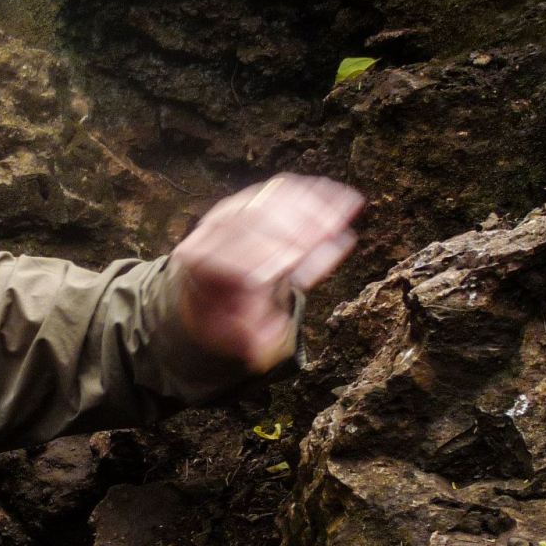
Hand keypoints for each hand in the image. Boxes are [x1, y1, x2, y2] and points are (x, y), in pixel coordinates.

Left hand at [170, 173, 363, 371]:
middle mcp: (210, 230)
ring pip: (270, 201)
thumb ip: (248, 341)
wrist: (205, 279)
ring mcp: (231, 209)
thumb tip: (263, 354)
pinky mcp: (250, 198)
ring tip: (348, 209)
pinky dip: (313, 193)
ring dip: (311, 204)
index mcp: (198, 262)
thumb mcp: (227, 332)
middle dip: (295, 225)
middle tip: (332, 228)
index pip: (229, 256)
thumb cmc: (220, 309)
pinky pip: (281, 190)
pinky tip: (342, 196)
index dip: (263, 257)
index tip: (296, 259)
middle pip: (252, 222)